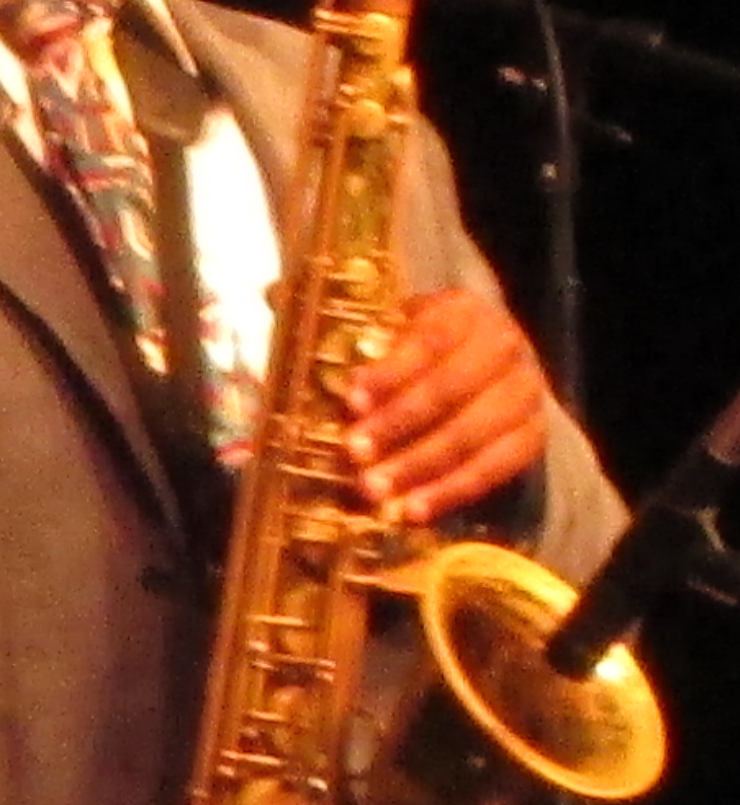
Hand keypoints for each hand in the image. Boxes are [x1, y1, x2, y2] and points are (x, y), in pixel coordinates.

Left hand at [344, 283, 549, 524]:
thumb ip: (336, 317)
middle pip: (452, 388)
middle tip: (352, 453)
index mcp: (463, 310)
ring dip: (421, 466)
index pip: (430, 338)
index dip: (391, 370)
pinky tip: (412, 511)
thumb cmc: (413, 349)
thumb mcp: (384, 325)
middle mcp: (505, 345)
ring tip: (373, 491)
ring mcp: (526, 393)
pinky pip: (498, 469)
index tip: (351, 399)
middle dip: (398, 424)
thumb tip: (270, 293)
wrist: (483, 374)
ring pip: (476, 434)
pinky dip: (453, 492)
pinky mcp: (533, 436)